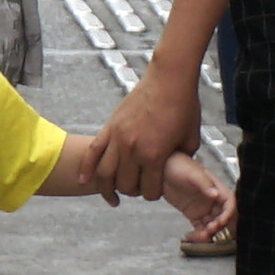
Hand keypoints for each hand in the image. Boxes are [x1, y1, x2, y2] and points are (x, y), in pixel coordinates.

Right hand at [95, 67, 200, 200]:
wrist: (169, 78)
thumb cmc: (184, 107)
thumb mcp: (191, 140)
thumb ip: (181, 161)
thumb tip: (174, 172)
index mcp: (155, 156)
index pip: (150, 191)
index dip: (155, 194)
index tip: (157, 189)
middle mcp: (133, 149)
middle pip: (126, 185)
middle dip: (134, 190)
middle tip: (140, 186)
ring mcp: (118, 137)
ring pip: (104, 173)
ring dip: (107, 188)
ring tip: (112, 196)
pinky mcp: (110, 126)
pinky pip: (93, 152)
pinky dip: (86, 168)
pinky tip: (83, 180)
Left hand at [160, 153, 238, 241]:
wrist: (162, 169)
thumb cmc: (179, 165)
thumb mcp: (192, 173)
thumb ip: (204, 183)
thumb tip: (215, 194)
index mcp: (216, 187)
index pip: (229, 203)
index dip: (228, 214)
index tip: (220, 222)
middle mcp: (212, 199)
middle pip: (222, 217)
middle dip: (218, 227)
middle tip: (208, 231)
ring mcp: (203, 208)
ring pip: (211, 225)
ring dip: (207, 234)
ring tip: (197, 237)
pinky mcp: (193, 214)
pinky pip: (199, 228)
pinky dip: (197, 235)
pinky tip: (189, 237)